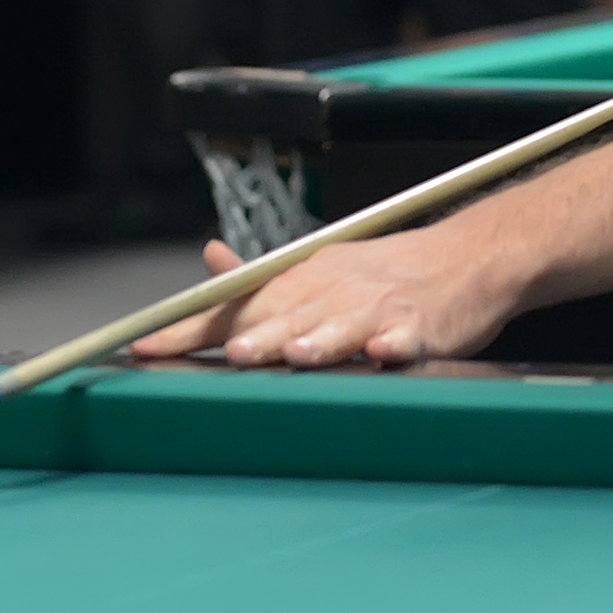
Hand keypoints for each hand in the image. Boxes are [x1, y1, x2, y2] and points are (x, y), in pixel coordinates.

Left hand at [128, 230, 517, 368]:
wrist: (468, 257)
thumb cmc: (385, 272)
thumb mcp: (319, 266)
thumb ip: (259, 279)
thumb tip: (209, 262)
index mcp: (302, 280)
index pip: (235, 305)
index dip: (191, 328)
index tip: (144, 347)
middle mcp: (334, 292)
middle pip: (287, 316)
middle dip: (258, 337)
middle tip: (231, 355)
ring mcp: (380, 308)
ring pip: (345, 325)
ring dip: (322, 339)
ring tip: (300, 355)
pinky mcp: (423, 325)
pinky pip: (407, 336)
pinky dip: (395, 344)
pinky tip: (384, 354)